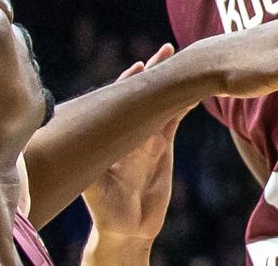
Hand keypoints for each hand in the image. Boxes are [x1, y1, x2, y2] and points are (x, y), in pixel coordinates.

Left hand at [82, 46, 180, 249]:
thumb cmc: (105, 209)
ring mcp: (147, 136)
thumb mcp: (94, 186)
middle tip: (166, 49)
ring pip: (162, 101)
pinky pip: (175, 119)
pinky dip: (185, 103)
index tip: (138, 66)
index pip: (119, 101)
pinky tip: (196, 89)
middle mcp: (129, 131)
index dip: (128, 82)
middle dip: (154, 71)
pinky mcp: (162, 145)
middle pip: (144, 93)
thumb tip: (81, 145)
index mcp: (111, 136)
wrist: (128, 227)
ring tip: (185, 61)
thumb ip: (91, 166)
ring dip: (172, 81)